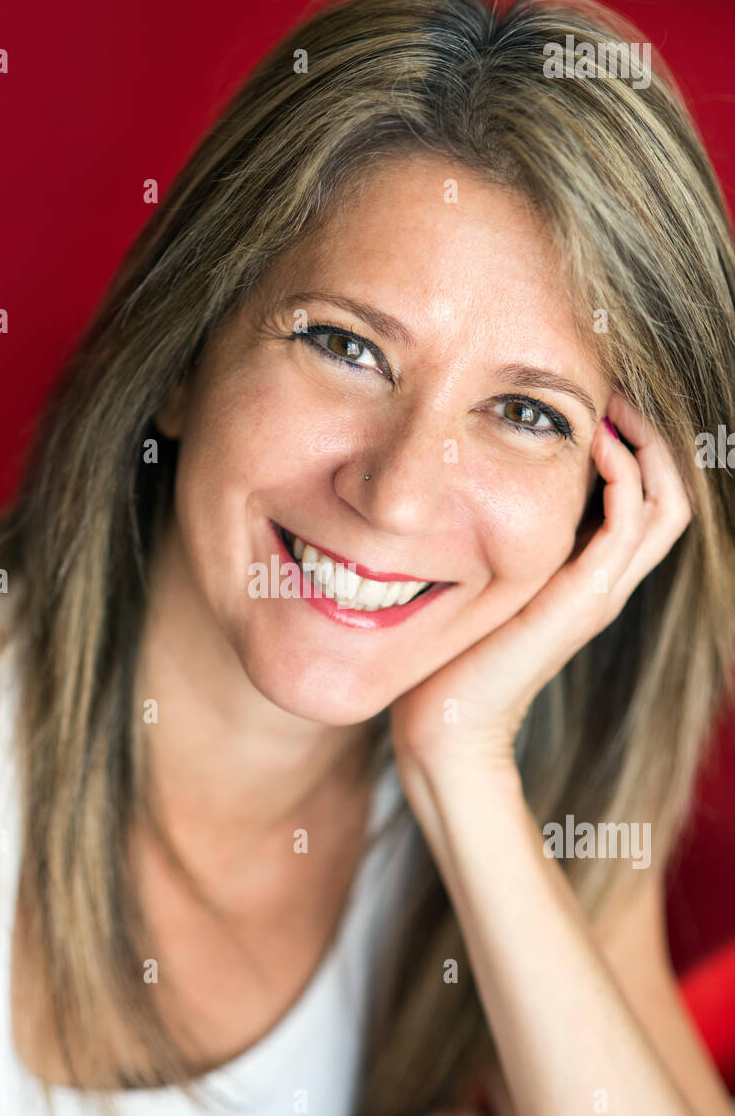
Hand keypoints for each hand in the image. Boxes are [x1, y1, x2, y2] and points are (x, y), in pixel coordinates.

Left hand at [389, 394, 692, 775]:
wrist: (444, 724)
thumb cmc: (450, 656)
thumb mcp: (479, 584)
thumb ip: (493, 545)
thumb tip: (464, 489)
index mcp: (587, 579)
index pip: (645, 501)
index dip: (635, 448)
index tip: (598, 403)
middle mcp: (606, 585)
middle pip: (671, 497)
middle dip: (652, 437)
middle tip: (617, 392)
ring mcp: (601, 594)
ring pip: (665, 506)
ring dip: (646, 446)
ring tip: (614, 405)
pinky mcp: (584, 600)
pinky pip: (628, 525)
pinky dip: (622, 477)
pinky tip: (594, 444)